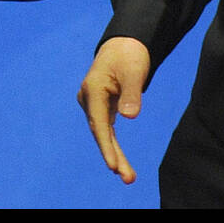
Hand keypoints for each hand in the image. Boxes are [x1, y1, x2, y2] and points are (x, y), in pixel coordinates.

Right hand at [77, 37, 150, 183]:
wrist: (123, 44)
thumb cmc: (129, 54)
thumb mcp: (134, 71)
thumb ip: (131, 93)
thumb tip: (129, 117)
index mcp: (93, 88)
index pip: (99, 122)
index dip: (106, 146)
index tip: (113, 165)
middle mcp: (88, 98)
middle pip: (100, 132)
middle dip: (113, 156)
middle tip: (127, 178)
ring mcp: (93, 103)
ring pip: (103, 133)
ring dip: (114, 154)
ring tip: (129, 176)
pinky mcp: (100, 107)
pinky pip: (106, 129)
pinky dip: (113, 145)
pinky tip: (120, 162)